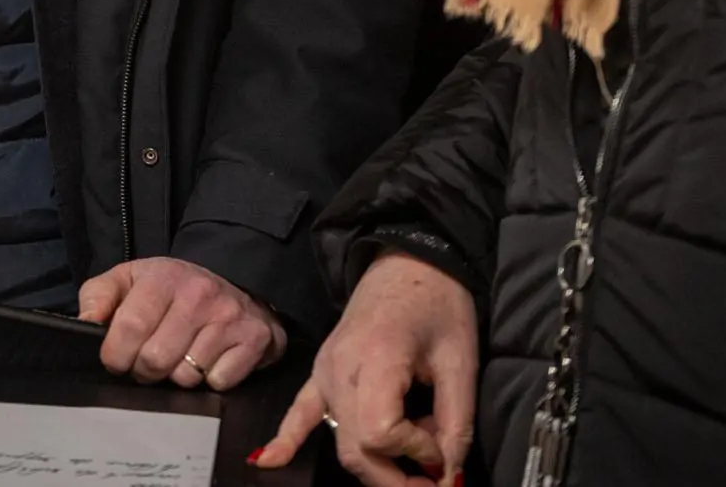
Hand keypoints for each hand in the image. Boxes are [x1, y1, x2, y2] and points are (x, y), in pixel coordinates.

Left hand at [74, 256, 284, 389]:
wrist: (237, 283)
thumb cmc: (173, 289)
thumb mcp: (130, 279)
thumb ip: (99, 296)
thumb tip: (85, 323)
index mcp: (163, 277)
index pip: (129, 327)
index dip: (115, 355)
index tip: (116, 360)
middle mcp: (199, 294)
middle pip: (155, 360)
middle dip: (144, 371)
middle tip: (148, 361)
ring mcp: (229, 317)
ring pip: (187, 376)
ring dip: (178, 376)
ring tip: (180, 357)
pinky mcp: (255, 340)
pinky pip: (219, 383)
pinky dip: (211, 380)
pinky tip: (210, 360)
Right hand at [255, 253, 477, 484]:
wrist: (407, 261)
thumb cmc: (438, 303)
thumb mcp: (460, 362)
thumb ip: (456, 422)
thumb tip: (450, 474)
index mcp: (375, 359)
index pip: (380, 433)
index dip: (417, 451)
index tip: (445, 444)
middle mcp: (339, 369)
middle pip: (355, 449)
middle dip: (396, 479)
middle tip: (435, 479)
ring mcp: (324, 371)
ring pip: (339, 441)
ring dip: (376, 467)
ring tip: (414, 465)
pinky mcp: (320, 371)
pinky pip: (300, 412)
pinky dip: (285, 440)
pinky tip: (265, 461)